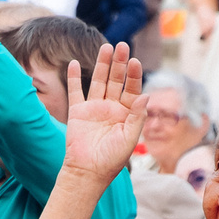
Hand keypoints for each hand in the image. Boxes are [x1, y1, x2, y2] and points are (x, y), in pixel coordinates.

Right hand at [57, 46, 149, 180]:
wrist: (88, 171)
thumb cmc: (111, 159)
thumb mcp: (129, 138)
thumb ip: (137, 116)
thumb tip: (146, 95)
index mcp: (127, 114)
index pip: (132, 89)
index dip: (133, 75)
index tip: (134, 62)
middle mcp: (112, 108)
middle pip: (116, 81)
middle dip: (120, 64)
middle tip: (122, 46)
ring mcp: (94, 108)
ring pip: (99, 81)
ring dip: (102, 65)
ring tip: (106, 47)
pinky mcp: (78, 112)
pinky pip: (76, 91)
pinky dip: (73, 78)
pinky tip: (73, 64)